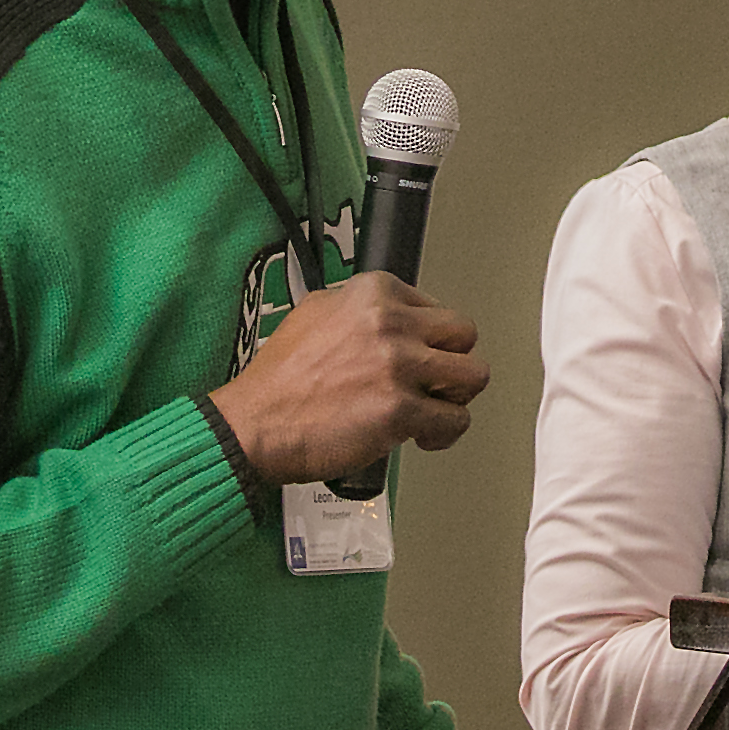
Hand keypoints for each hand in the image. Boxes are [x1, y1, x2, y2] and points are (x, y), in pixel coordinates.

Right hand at [207, 272, 489, 485]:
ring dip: (456, 398)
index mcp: (373, 293)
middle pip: (464, 335)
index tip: (418, 357)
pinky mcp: (400, 410)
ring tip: (433, 409)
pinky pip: (455, 420)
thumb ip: (360, 307)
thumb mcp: (315, 311)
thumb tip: (394, 315)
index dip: (430, 339)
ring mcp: (398, 366)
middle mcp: (390, 322)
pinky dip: (443, 433)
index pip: (437, 308)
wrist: (254, 424)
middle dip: (453, 362)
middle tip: (434, 383)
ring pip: (473, 375)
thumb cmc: (280, 379)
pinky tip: (421, 436)